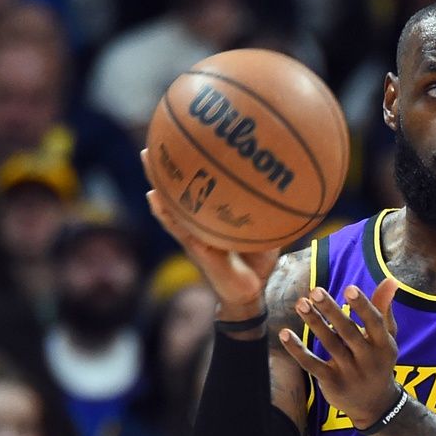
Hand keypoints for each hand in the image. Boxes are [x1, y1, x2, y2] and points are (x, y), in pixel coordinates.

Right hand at [142, 149, 278, 316]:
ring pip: (170, 205)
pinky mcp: (196, 248)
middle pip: (176, 193)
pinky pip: (179, 227)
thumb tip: (287, 189)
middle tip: (153, 143)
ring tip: (148, 158)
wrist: (251, 292)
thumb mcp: (267, 232)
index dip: (187, 170)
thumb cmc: (257, 262)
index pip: (196, 190)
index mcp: (209, 220)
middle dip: (164, 168)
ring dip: (158, 181)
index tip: (180, 143)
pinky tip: (155, 198)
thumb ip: (270, 214)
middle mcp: (197, 224)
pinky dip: (167, 212)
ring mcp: (193, 235)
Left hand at [278, 281, 403, 429]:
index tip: (349, 288)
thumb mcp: (385, 338)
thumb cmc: (378, 362)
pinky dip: (298, 350)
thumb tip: (390, 280)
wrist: (375, 404)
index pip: (375, 323)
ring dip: (314, 323)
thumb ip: (384, 309)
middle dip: (332, 311)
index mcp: (384, 345)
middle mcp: (369, 359)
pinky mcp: (332, 383)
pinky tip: (285, 334)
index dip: (363, 306)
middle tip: (315, 291)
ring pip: (330, 345)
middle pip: (348, 332)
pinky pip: (312, 365)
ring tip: (301, 304)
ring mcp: (350, 373)